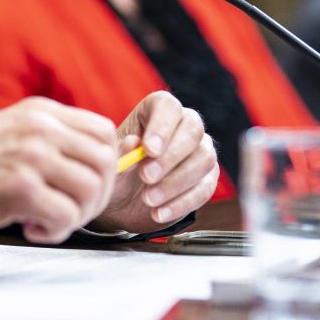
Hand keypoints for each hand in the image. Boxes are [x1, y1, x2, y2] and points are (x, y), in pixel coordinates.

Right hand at [0, 97, 117, 243]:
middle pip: (105, 162)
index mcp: (40, 112)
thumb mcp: (9, 133)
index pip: (104, 132)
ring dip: (75, 216)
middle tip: (66, 212)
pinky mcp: (20, 188)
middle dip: (95, 197)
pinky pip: (67, 217)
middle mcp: (40, 127)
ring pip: (92, 191)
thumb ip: (48, 141)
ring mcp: (31, 156)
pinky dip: (55, 232)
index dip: (104, 167)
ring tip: (44, 220)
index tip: (82, 189)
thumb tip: (95, 167)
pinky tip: (30, 228)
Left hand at [92, 91, 217, 231]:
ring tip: (148, 199)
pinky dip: (181, 203)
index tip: (148, 150)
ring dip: (175, 182)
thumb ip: (120, 153)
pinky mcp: (207, 179)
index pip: (168, 107)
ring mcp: (200, 151)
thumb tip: (133, 142)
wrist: (124, 202)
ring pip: (204, 159)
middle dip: (170, 156)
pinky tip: (159, 213)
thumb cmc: (119, 171)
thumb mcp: (112, 163)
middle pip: (192, 130)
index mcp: (157, 110)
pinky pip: (205, 188)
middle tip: (146, 177)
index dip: (161, 126)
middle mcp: (184, 125)